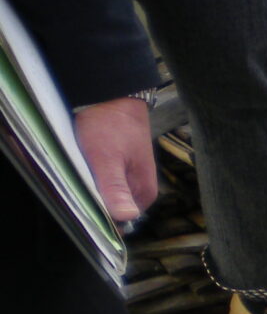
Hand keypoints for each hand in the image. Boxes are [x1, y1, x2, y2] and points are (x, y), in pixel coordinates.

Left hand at [72, 96, 157, 225]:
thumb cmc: (110, 125)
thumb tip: (127, 218)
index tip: (83, 209)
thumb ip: (115, 189)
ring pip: (107, 193)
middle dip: (95, 203)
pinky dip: (91, 177)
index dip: (101, 219)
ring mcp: (130, 174)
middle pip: (114, 207)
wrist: (111, 93)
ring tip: (77, 177)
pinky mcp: (120, 164)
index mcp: (144, 192)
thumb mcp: (107, 159)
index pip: (121, 221)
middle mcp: (140, 187)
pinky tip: (80, 168)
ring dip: (91, 189)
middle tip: (76, 190)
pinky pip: (104, 179)